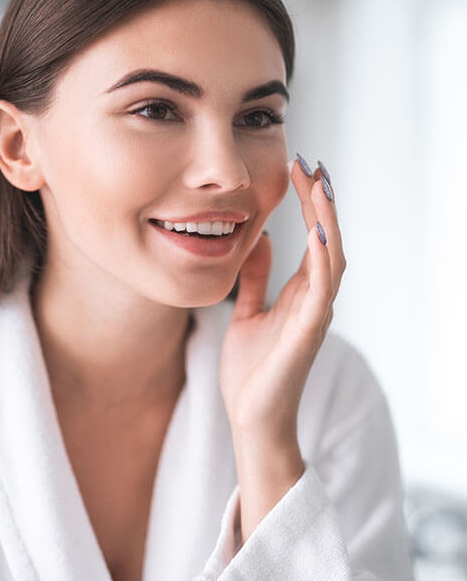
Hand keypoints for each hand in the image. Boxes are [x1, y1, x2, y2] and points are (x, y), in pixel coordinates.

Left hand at [219, 158, 345, 444]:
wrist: (251, 417)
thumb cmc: (252, 370)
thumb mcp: (248, 313)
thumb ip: (257, 280)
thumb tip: (258, 242)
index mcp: (300, 293)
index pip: (311, 238)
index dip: (307, 204)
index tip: (297, 169)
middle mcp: (313, 299)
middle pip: (326, 239)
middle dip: (320, 201)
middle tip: (311, 164)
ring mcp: (315, 315)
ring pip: (331, 258)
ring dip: (326, 220)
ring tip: (319, 185)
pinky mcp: (309, 333)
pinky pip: (322, 290)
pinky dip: (324, 260)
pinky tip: (317, 233)